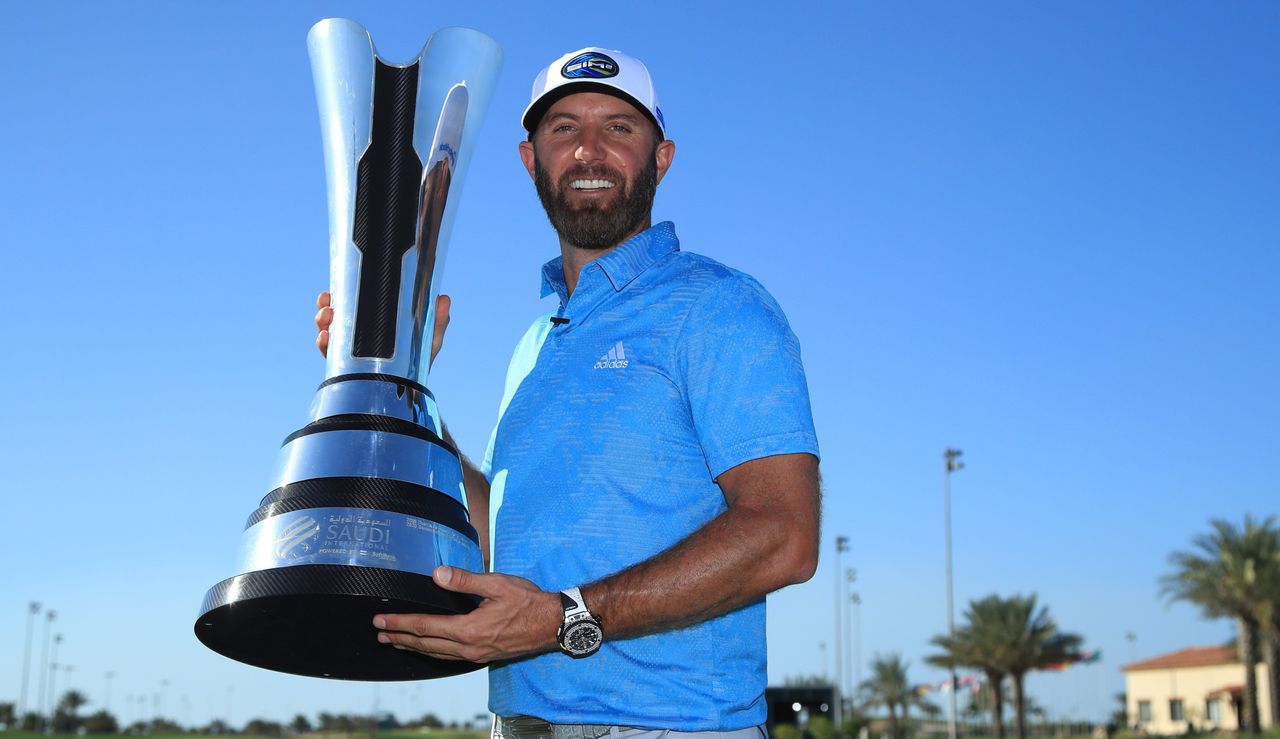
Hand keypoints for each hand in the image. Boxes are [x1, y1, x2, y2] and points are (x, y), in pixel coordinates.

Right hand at [315, 291, 450, 364]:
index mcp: (372, 327)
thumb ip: (437, 321)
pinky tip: (325, 338)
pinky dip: (324, 345)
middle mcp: (357, 340)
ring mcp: (352, 356)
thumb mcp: (428, 339)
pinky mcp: (349, 371)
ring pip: (328, 336)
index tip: (329, 292)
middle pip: (333, 320)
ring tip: (326, 317)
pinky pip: (331, 357)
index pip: (351, 308)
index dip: (337, 299)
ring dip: (322, 324)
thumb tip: (444, 298)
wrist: (414, 394)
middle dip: (324, 309)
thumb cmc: (419, 362)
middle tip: (326, 303)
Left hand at [373, 565, 560, 662]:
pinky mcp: (484, 656)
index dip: (400, 623)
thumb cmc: (528, 602)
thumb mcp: (496, 584)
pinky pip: (450, 657)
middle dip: (400, 638)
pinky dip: (432, 652)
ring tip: (397, 642)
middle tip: (379, 634)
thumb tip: (437, 575)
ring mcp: (476, 655)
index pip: (425, 627)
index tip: (380, 621)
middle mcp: (468, 647)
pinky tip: (430, 648)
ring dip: (414, 647)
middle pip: (425, 644)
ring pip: (436, 654)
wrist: (553, 625)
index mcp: (468, 629)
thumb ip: (464, 580)